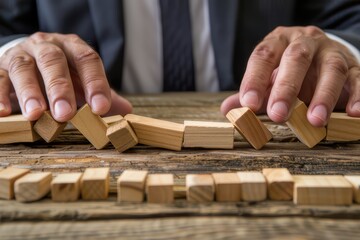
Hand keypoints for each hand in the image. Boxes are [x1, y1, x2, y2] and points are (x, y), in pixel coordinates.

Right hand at [0, 32, 131, 121]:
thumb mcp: (83, 80)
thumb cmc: (62, 73)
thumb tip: (127, 111)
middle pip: (53, 60)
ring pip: (23, 68)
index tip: (100, 108)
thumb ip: (102, 95)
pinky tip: (4, 113)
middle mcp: (47, 46)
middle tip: (66, 114)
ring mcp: (22, 55)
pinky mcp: (0, 67)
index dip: (95, 83)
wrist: (29, 59)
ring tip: (36, 114)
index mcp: (72, 47)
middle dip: (60, 87)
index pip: (87, 59)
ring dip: (30, 92)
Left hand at [221, 26, 359, 126]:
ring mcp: (331, 53)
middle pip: (296, 58)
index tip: (248, 104)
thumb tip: (227, 109)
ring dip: (323, 96)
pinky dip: (359, 96)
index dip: (254, 79)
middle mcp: (306, 42)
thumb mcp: (269, 78)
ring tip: (314, 121)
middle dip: (286, 88)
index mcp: (279, 42)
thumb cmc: (288, 70)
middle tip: (278, 115)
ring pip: (330, 68)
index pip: (263, 56)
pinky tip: (353, 113)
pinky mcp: (354, 67)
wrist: (321, 56)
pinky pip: (359, 79)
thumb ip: (251, 92)